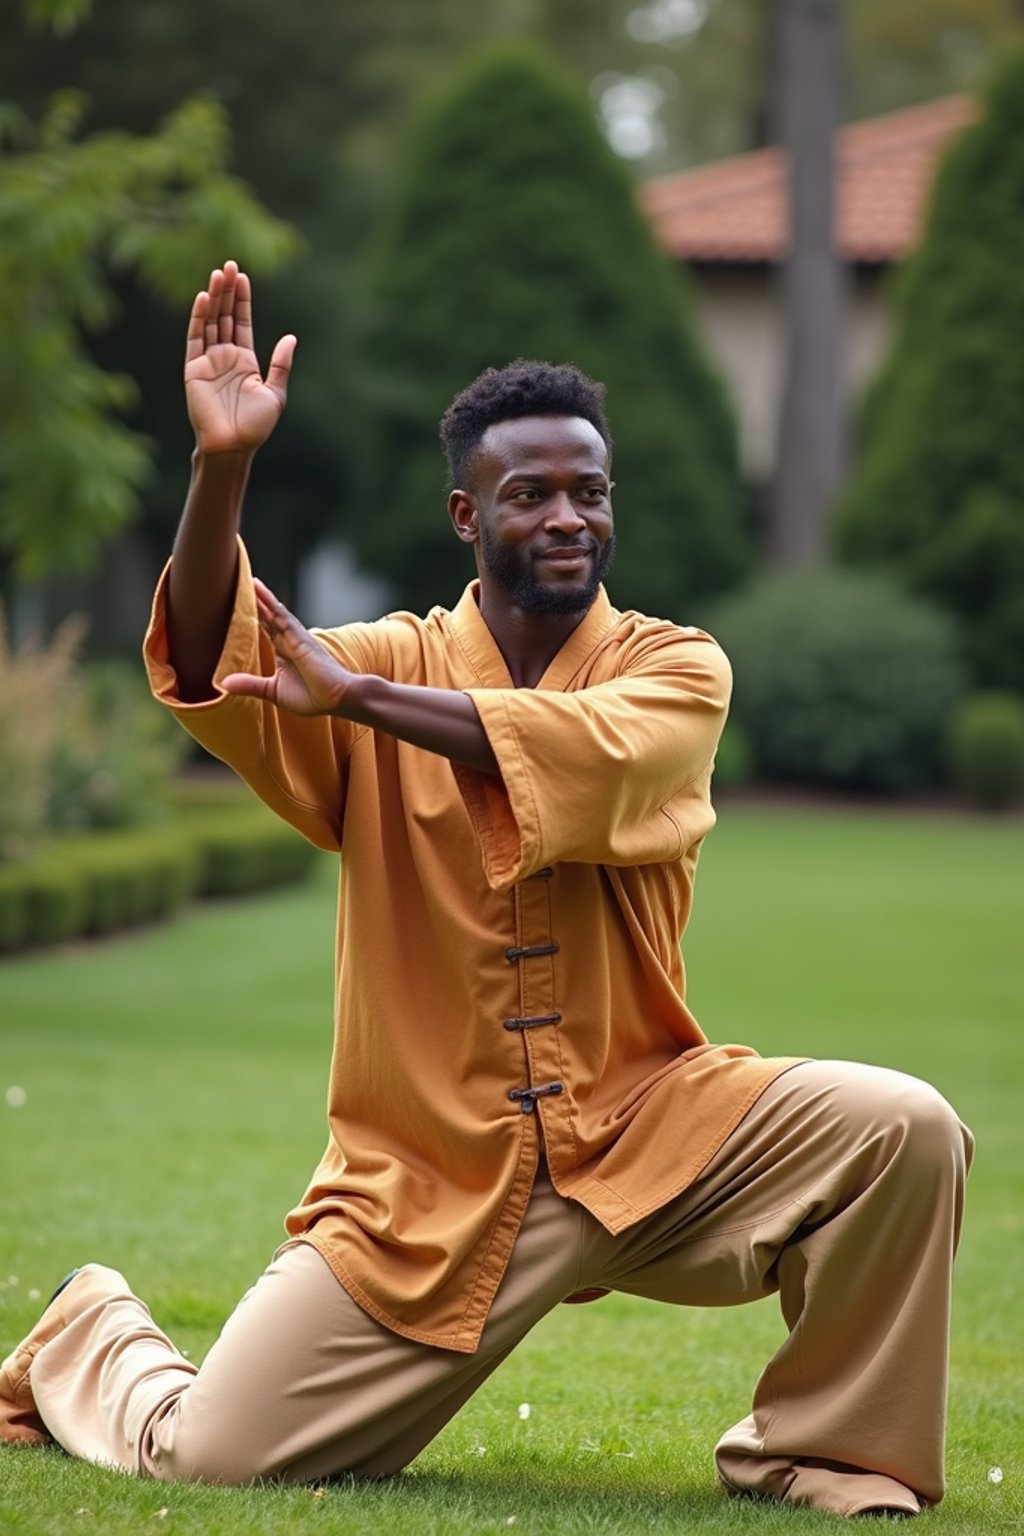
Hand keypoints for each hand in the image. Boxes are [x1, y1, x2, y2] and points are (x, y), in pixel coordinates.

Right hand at [184, 261, 295, 454]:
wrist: (233, 446)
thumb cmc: (255, 426)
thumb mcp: (275, 393)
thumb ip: (281, 365)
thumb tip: (291, 337)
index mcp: (245, 361)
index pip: (242, 322)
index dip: (242, 299)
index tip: (242, 276)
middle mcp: (225, 357)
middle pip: (225, 316)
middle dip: (227, 291)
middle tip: (229, 265)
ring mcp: (208, 361)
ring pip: (211, 322)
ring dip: (214, 298)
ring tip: (218, 274)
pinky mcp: (194, 369)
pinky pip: (195, 338)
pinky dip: (198, 318)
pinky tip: (203, 298)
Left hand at [221, 579, 354, 716]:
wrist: (338, 700)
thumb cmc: (312, 696)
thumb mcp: (273, 691)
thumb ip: (250, 685)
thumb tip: (223, 684)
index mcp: (283, 650)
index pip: (264, 627)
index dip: (253, 614)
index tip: (236, 601)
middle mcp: (289, 640)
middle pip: (269, 615)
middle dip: (257, 600)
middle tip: (241, 581)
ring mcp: (296, 638)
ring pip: (276, 613)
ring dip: (264, 598)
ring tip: (250, 582)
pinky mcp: (301, 641)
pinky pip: (285, 620)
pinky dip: (274, 607)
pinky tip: (263, 595)